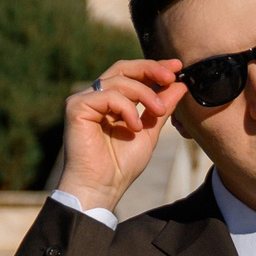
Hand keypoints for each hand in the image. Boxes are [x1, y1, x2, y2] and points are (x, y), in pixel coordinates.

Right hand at [60, 57, 186, 209]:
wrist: (102, 188)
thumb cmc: (121, 166)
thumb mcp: (149, 132)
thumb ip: (161, 108)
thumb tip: (180, 85)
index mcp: (110, 101)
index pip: (131, 74)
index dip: (154, 67)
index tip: (177, 67)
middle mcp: (95, 97)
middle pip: (123, 68)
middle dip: (150, 69)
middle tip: (172, 76)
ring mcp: (84, 100)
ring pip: (119, 81)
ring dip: (144, 94)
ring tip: (157, 112)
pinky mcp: (76, 107)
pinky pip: (107, 95)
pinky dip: (126, 108)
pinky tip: (134, 127)